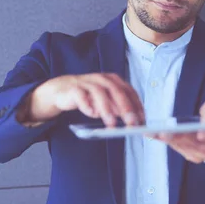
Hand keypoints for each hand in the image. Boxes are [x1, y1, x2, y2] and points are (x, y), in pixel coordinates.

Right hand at [28, 73, 144, 126]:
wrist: (62, 91)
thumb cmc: (88, 96)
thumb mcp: (106, 102)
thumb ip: (118, 108)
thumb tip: (134, 122)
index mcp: (113, 81)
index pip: (129, 91)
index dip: (137, 105)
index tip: (142, 120)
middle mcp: (101, 79)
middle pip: (116, 90)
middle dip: (126, 107)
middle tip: (131, 123)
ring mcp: (87, 83)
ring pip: (99, 93)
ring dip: (107, 109)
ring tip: (111, 124)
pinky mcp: (73, 89)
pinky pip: (80, 95)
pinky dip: (87, 105)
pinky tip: (91, 113)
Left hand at [152, 96, 204, 163]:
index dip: (203, 135)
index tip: (197, 135)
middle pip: (192, 143)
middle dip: (176, 137)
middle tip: (161, 132)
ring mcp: (200, 155)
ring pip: (182, 147)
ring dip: (167, 140)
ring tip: (152, 132)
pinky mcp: (191, 155)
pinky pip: (178, 148)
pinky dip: (166, 141)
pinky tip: (153, 134)